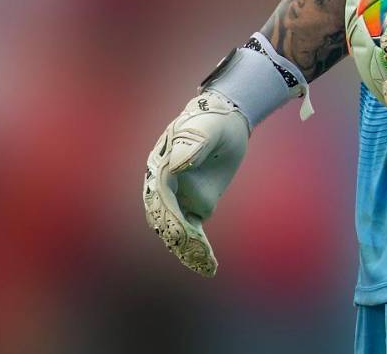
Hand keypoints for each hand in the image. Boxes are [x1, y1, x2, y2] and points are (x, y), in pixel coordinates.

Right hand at [143, 91, 248, 276]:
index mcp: (160, 164)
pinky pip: (191, 229)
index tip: (182, 230)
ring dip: (186, 248)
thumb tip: (176, 167)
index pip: (159, 194)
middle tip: (196, 251)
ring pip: (175, 228)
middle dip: (177, 236)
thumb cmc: (214, 121)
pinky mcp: (194, 204)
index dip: (168, 213)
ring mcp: (178, 197)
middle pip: (164, 216)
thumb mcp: (207, 128)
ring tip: (205, 264)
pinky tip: (209, 264)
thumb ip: (193, 143)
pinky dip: (197, 247)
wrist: (227, 123)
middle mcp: (163, 184)